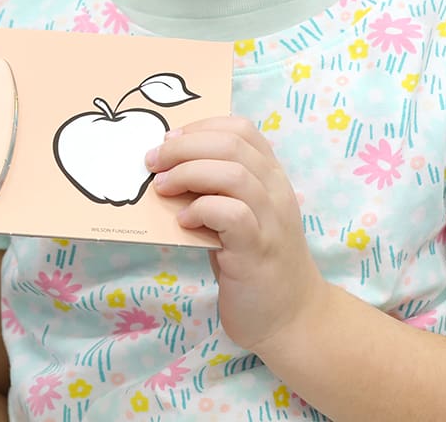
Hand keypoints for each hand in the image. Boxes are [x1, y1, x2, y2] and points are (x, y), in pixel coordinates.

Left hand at [144, 115, 326, 354]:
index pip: (241, 128)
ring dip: (187, 173)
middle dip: (183, 146)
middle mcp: (276, 191)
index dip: (200, 126)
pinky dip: (201, 210)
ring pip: (233, 173)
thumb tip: (165, 164)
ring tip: (162, 188)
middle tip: (153, 161)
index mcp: (271, 176)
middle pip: (231, 144)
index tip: (170, 138)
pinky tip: (183, 221)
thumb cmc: (253, 261)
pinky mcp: (258, 250)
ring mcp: (271, 220)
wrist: (292, 319)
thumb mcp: (238, 213)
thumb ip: (213, 187)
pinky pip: (232, 214)